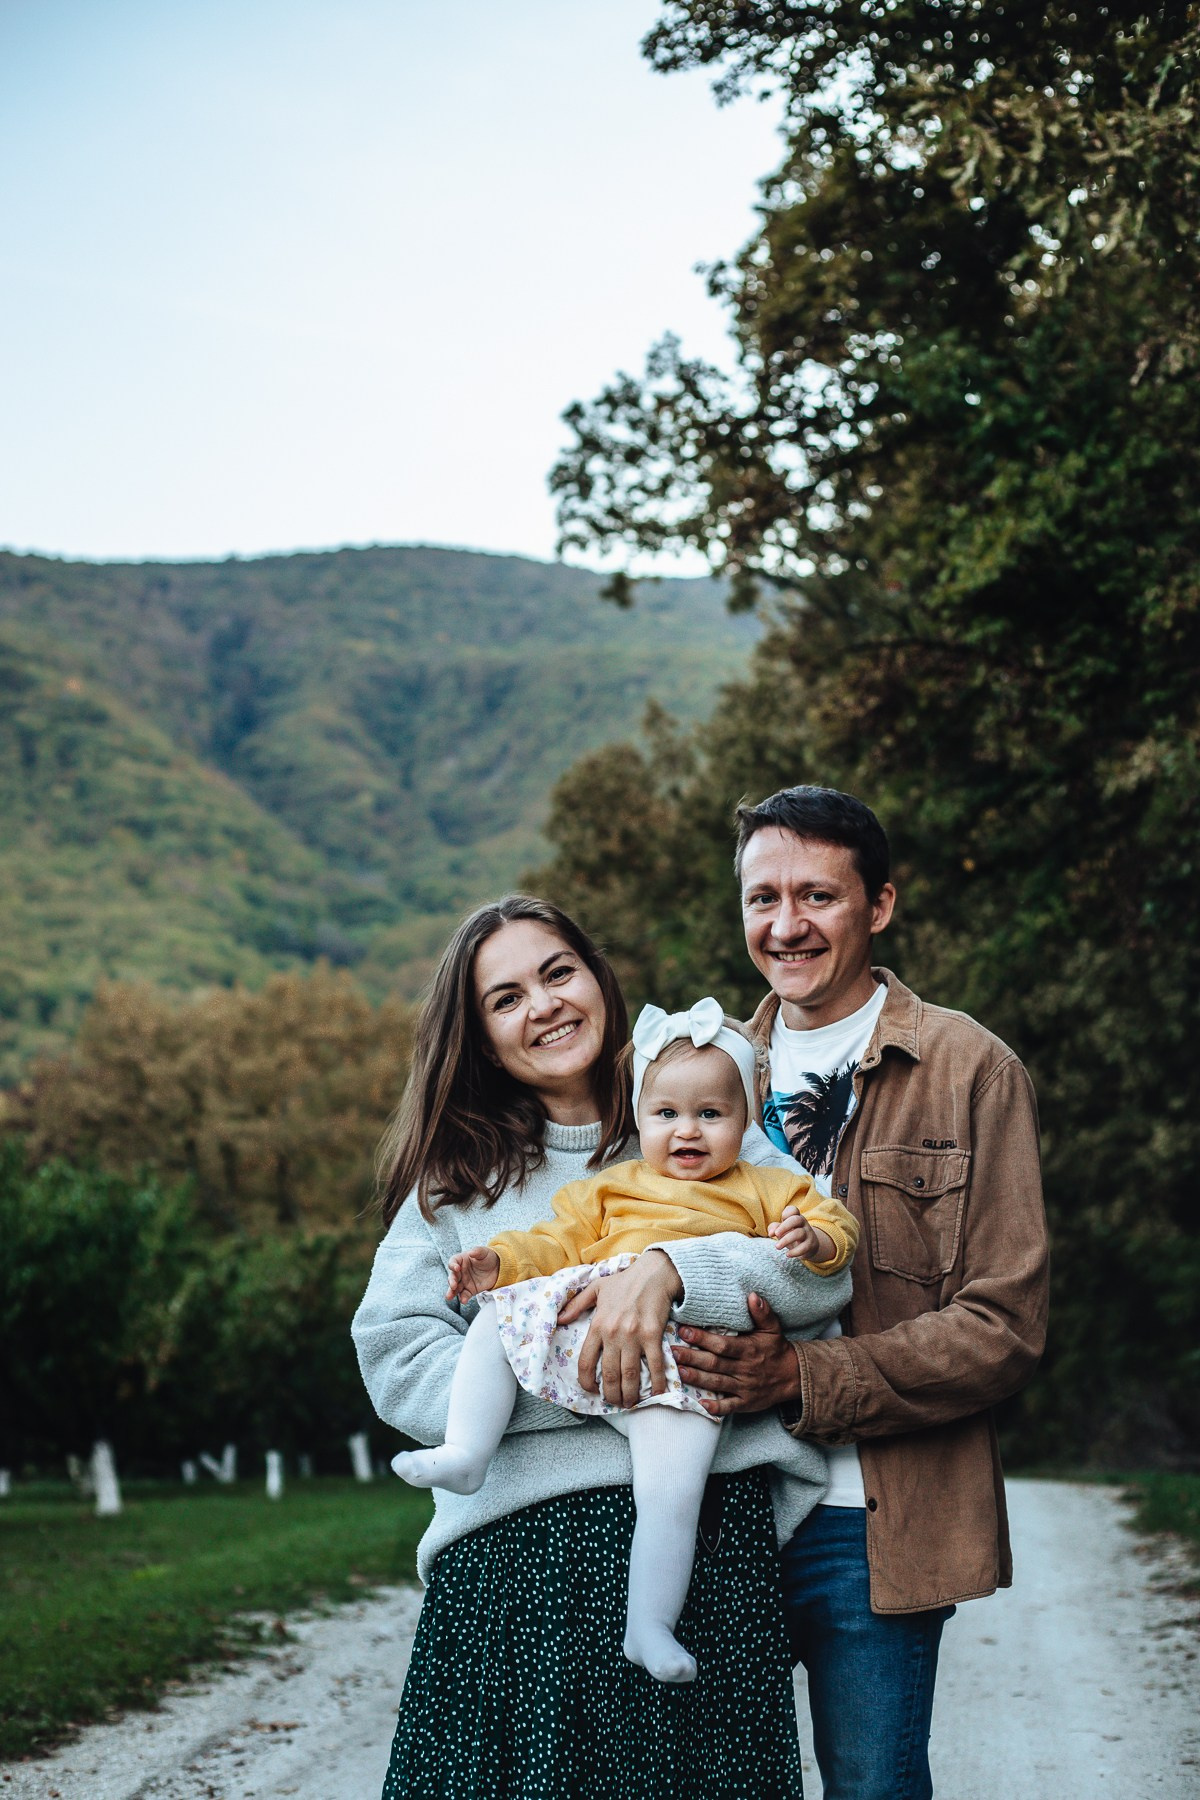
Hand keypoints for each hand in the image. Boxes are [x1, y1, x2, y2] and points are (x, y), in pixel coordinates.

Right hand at [446, 1246, 500, 1301]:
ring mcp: (464, 1282)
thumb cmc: (488, 1257)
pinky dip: (463, 1298)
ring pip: (455, 1288)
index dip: (453, 1265)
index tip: (456, 1268)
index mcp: (461, 1260)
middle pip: (452, 1276)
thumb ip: (477, 1251)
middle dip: (451, 1281)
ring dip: (451, 1292)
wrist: (498, 1268)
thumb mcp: (484, 1252)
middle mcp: (460, 1272)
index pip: (453, 1262)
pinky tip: (463, 1300)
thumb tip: (471, 1253)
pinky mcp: (470, 1290)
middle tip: (453, 1285)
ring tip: (449, 1296)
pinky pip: (465, 1295)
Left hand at [568, 1251, 682, 1407]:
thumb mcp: (596, 1288)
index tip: (592, 1390)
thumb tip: (559, 1319)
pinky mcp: (653, 1336)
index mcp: (598, 1325)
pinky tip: (656, 1393)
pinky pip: (655, 1365)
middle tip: (615, 1403)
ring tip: (630, 1403)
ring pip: (629, 1374)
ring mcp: (634, 1336)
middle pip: (609, 1374)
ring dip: (630, 1394)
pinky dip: (656, 1383)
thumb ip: (576, 1305)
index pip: (586, 1361)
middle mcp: (613, 1333)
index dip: (587, 1381)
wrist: (653, 1273)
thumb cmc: (624, 1281)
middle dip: (611, 1395)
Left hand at [672, 1293, 801, 1416]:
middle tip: (673, 1352)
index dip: (702, 1338)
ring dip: (697, 1379)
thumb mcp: (773, 1328)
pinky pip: (729, 1406)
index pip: (722, 1344)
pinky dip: (715, 1407)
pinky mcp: (746, 1403)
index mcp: (749, 1349)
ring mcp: (745, 1387)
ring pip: (718, 1383)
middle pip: (715, 1364)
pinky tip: (700, 1403)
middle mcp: (745, 1369)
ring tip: (679, 1372)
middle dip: (693, 1358)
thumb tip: (752, 1295)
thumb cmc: (777, 1349)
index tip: (684, 1330)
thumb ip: (762, 1313)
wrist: (794, 1376)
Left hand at [769, 1206, 832, 1261]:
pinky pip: (804, 1247)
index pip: (793, 1210)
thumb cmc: (791, 1235)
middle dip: (784, 1226)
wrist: (808, 1247)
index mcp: (796, 1217)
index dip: (786, 1213)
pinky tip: (787, 1254)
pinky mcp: (810, 1245)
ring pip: (799, 1233)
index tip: (781, 1220)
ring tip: (777, 1247)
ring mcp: (808, 1234)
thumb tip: (771, 1233)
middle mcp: (803, 1224)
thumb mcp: (782, 1230)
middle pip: (796, 1220)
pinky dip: (795, 1251)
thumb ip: (774, 1228)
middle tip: (776, 1234)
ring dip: (786, 1240)